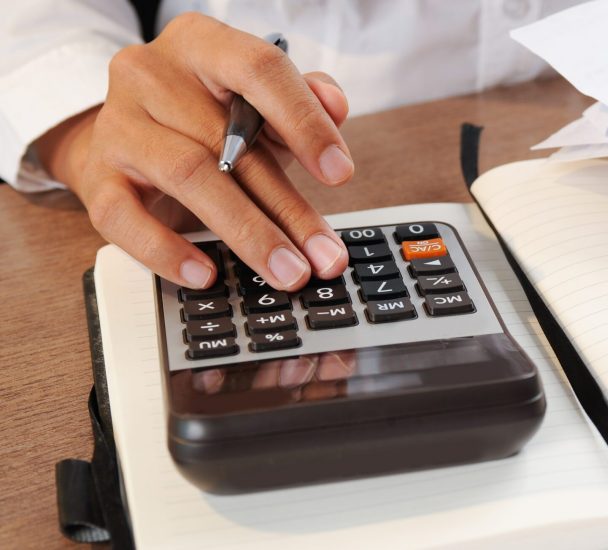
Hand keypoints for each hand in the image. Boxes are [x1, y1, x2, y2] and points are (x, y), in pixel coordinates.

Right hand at [35, 13, 352, 290]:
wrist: (127, 138)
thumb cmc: (206, 118)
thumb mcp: (259, 102)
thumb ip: (302, 98)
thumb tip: (335, 106)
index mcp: (201, 44)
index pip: (258, 69)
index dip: (305, 122)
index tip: (340, 172)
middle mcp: (151, 75)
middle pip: (231, 142)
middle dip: (289, 207)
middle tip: (325, 254)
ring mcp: (118, 125)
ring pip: (189, 178)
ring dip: (248, 233)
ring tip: (287, 270)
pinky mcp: (95, 178)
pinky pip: (125, 219)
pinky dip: (167, 251)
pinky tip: (206, 274)